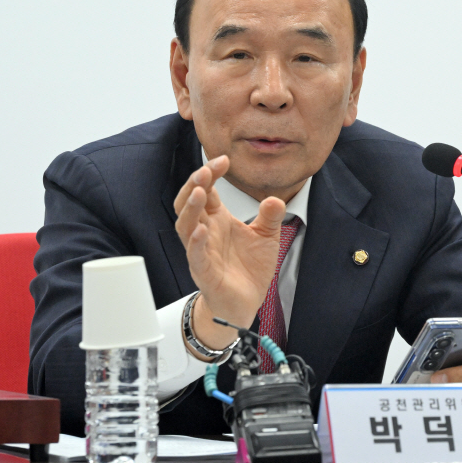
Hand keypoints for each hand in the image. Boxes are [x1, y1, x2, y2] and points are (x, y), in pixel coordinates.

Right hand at [174, 155, 285, 355]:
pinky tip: (201, 231)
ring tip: (199, 191)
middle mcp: (205, 231)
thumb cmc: (249, 268)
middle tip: (206, 170)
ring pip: (185, 226)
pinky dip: (196, 243)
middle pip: (188, 202)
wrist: (246, 302)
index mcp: (217, 219)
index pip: (206, 190)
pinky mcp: (204, 272)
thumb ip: (270, 217)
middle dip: (194, 184)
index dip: (210, 174)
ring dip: (190, 208)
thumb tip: (276, 198)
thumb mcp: (267, 237)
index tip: (224, 160)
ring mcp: (201, 251)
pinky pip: (195, 256)